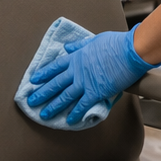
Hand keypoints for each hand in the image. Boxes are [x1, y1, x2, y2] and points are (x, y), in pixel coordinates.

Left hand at [27, 29, 160, 123]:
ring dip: (53, 106)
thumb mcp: (95, 39)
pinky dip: (75, 114)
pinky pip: (82, 105)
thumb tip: (67, 47)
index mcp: (76, 57)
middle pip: (55, 84)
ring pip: (65, 97)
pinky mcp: (96, 92)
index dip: (43, 74)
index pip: (55, 67)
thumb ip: (79, 45)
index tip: (33, 80)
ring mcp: (85, 83)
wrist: (129, 51)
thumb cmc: (116, 43)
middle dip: (42, 93)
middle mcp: (77, 71)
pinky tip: (70, 121)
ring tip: (44, 115)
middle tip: (31, 101)